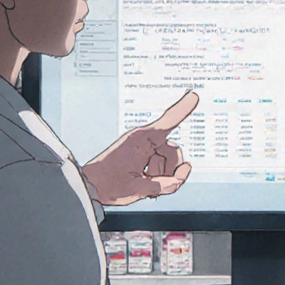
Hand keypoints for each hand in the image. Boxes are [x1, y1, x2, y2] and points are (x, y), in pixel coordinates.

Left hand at [80, 91, 198, 206]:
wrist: (90, 188)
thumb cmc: (107, 184)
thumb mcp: (137, 188)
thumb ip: (164, 185)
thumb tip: (181, 177)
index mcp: (141, 140)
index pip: (168, 121)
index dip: (182, 109)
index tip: (194, 95)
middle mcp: (145, 140)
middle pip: (174, 152)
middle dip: (171, 170)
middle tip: (157, 185)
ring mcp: (144, 148)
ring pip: (169, 160)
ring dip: (163, 175)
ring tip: (145, 184)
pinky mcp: (143, 156)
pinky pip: (162, 164)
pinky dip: (159, 176)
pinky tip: (147, 183)